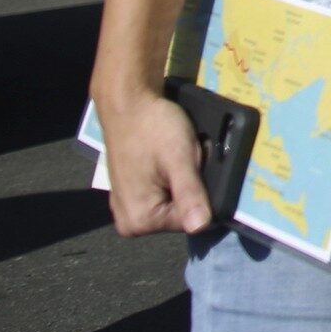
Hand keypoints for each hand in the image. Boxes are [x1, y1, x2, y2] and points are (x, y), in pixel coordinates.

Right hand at [97, 89, 216, 237]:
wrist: (129, 104)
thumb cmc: (154, 128)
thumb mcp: (180, 159)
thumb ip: (190, 195)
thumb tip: (201, 227)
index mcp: (139, 221)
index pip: (193, 222)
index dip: (203, 194)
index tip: (196, 167)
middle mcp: (130, 223)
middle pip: (182, 215)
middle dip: (191, 188)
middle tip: (186, 160)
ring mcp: (127, 210)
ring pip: (175, 203)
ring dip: (182, 182)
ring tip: (176, 158)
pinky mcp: (130, 195)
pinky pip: (162, 195)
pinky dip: (171, 179)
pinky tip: (166, 161)